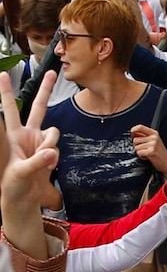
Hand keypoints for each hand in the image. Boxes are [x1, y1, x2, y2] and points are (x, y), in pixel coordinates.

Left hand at [0, 71, 59, 210]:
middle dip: (45, 90)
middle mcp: (27, 134)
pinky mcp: (49, 151)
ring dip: (50, 145)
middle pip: (38, 107)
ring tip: (44, 161)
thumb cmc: (13, 184)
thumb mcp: (20, 173)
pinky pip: (57, 147)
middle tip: (52, 72)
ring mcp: (39, 142)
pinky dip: (54, 157)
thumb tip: (51, 151)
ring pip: (53, 131)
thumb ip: (37, 161)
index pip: (9, 110)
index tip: (3, 74)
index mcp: (13, 136)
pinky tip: (48, 166)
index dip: (7, 93)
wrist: (23, 198)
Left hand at [131, 125, 166, 174]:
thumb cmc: (160, 153)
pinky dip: (141, 156)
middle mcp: (154, 138)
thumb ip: (145, 136)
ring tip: (147, 153)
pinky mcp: (151, 152)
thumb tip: (133, 133)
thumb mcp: (154, 141)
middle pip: (135, 139)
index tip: (133, 134)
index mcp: (154, 133)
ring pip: (136, 147)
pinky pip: (139, 153)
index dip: (133, 130)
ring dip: (140, 152)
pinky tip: (148, 156)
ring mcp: (153, 144)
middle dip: (137, 145)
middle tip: (145, 149)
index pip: (140, 127)